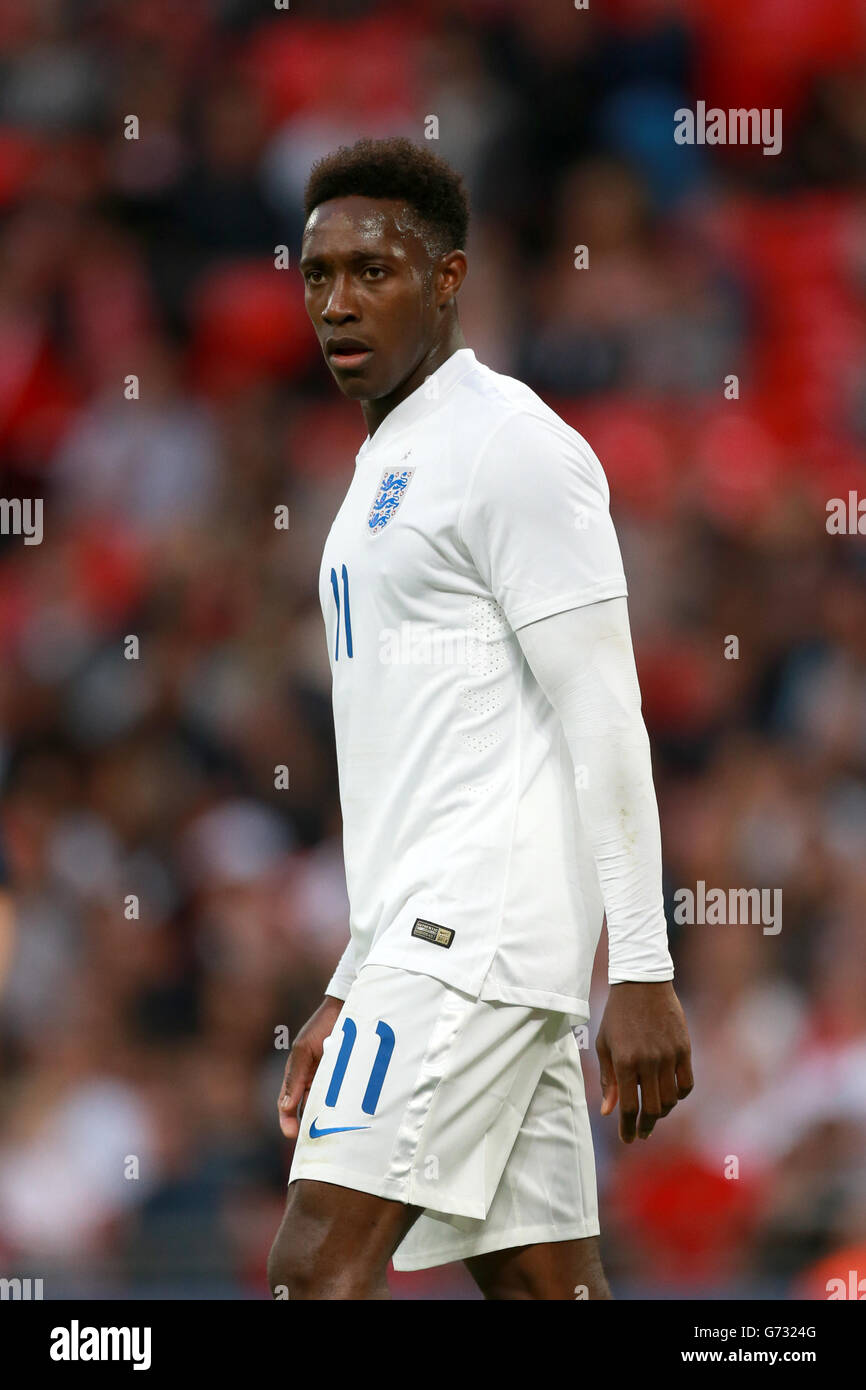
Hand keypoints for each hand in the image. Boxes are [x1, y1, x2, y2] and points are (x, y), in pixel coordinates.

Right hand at [278, 995, 343, 1138]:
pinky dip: (347, 1108)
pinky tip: (352, 1117)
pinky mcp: (350, 1078)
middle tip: (317, 1140)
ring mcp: (333, 1080)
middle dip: (311, 1126)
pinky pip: (347, 1097)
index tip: (292, 1134)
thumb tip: (285, 1107)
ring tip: (336, 1132)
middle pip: (309, 1111)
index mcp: (298, 1076)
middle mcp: (314, 1081)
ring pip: (329, 1107)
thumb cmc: (322, 1026)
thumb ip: (295, 1077)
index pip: (288, 1105)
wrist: (349, 1007)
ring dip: (331, 1119)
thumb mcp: (303, 1049)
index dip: (287, 1121)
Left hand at [595, 980, 692, 1142]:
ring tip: (654, 1113)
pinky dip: (679, 1096)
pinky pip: (686, 1084)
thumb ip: (607, 1079)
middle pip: (652, 1108)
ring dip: (662, 1112)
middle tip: (642, 1132)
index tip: (628, 1139)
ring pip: (671, 1099)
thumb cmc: (617, 1015)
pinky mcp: (684, 1049)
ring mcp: (668, 1056)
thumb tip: (608, 1111)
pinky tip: (671, 1096)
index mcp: (625, 1062)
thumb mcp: (604, 1044)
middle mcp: (648, 1062)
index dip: (628, 1127)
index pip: (628, 1107)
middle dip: (646, 1125)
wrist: (642, 983)